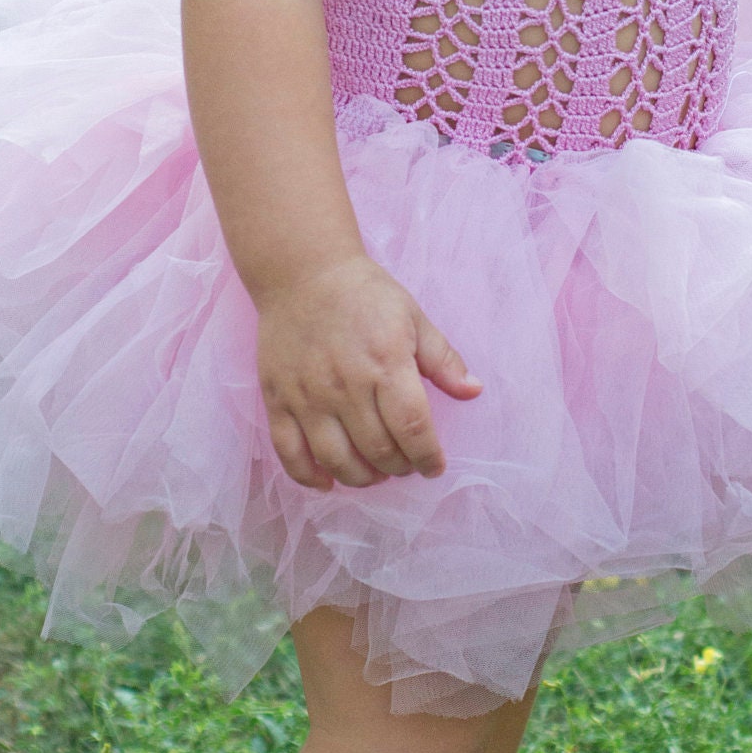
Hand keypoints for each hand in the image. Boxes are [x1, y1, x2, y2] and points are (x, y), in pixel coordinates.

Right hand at [256, 253, 481, 489]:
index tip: (434, 467)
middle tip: (405, 465)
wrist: (302, 271)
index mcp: (386, 363)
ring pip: (337, 460)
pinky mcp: (277, 399)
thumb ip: (443, 359)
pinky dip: (309, 477)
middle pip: (378, 451)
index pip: (413, 428)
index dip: (428, 457)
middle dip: (400, 468)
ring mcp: (308, 396)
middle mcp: (346, 385)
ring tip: (375, 473)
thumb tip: (474, 391)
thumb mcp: (413, 317)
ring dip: (362, 478)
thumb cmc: (364, 294)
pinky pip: (289, 453)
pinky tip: (328, 481)